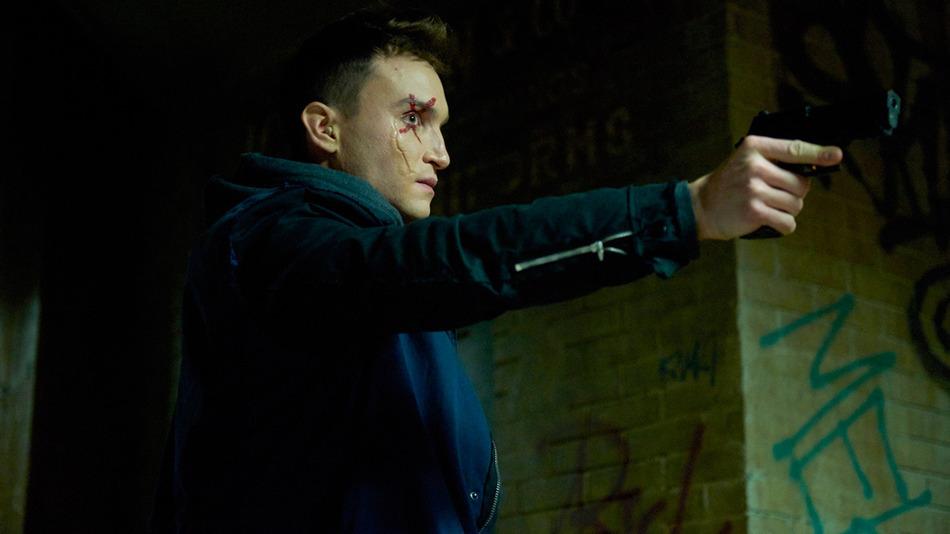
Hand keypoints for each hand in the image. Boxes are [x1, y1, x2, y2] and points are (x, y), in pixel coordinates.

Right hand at [688, 136, 842, 239]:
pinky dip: (783, 225)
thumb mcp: (746, 161)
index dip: (818, 153)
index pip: (794, 149)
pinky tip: (768, 221)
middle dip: (795, 194)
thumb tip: (813, 169)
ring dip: (788, 210)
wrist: (700, 206)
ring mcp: (754, 189)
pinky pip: (787, 221)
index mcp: (755, 147)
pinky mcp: (755, 211)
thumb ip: (775, 161)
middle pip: (801, 183)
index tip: (836, 155)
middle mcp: (755, 165)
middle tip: (776, 195)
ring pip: (796, 204)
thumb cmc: (730, 184)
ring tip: (768, 207)